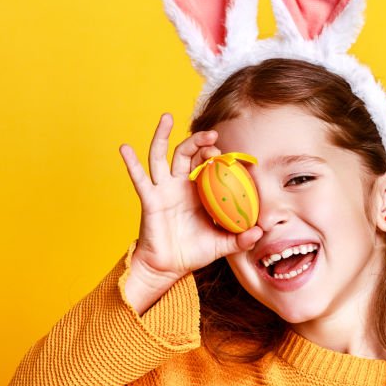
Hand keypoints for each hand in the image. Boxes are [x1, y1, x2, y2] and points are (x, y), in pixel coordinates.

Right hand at [119, 113, 262, 283]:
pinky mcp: (149, 199)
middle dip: (198, 141)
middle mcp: (179, 185)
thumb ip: (241, 238)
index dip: (216, 155)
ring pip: (161, 156)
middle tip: (212, 136)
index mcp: (198, 191)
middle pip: (186, 153)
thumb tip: (260, 232)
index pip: (207, 164)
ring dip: (162, 136)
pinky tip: (125, 148)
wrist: (168, 268)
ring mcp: (163, 189)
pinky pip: (139, 179)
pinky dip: (131, 163)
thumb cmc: (193, 252)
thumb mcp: (222, 245)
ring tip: (167, 117)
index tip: (228, 153)